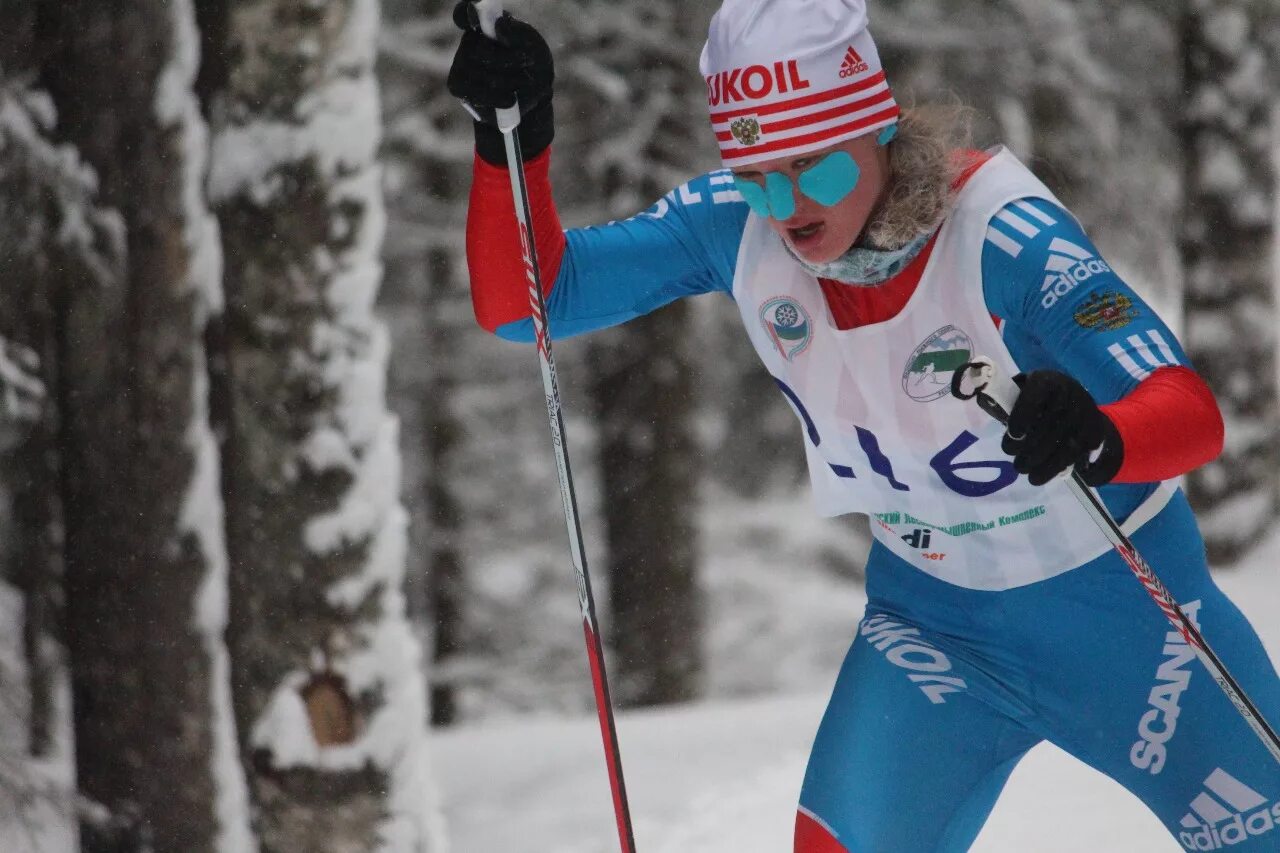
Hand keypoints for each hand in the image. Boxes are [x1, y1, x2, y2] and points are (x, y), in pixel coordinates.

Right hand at [448, 1, 554, 163]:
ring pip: (477, 73)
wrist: (530, 99)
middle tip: (526, 63)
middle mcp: (469, 42)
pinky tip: (510, 99)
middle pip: (477, 49)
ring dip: (506, 81)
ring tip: (522, 83)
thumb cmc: (532, 67)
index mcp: (486, 25)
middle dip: (505, 60)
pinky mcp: (458, 87)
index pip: (465, 13)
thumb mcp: (536, 49)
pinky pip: (474, 93)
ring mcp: (460, 64)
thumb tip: (499, 25)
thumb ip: (520, 34)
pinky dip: (497, 98)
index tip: (475, 20)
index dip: (466, 13)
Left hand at [1001, 370, 1123, 486]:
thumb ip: (1005, 398)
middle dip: (1025, 444)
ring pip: (1060, 443)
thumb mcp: (1024, 389)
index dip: (1023, 414)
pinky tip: (1038, 477)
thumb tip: (984, 402)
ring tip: (1021, 469)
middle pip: (1046, 424)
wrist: (1079, 402)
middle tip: (1011, 454)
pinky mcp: (1092, 433)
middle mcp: (1069, 394)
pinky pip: (1072, 455)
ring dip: (1037, 461)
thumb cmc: (1041, 397)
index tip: (1012, 432)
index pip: (1035, 394)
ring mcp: (1084, 415)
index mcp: (1048, 381)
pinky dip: (1052, 469)